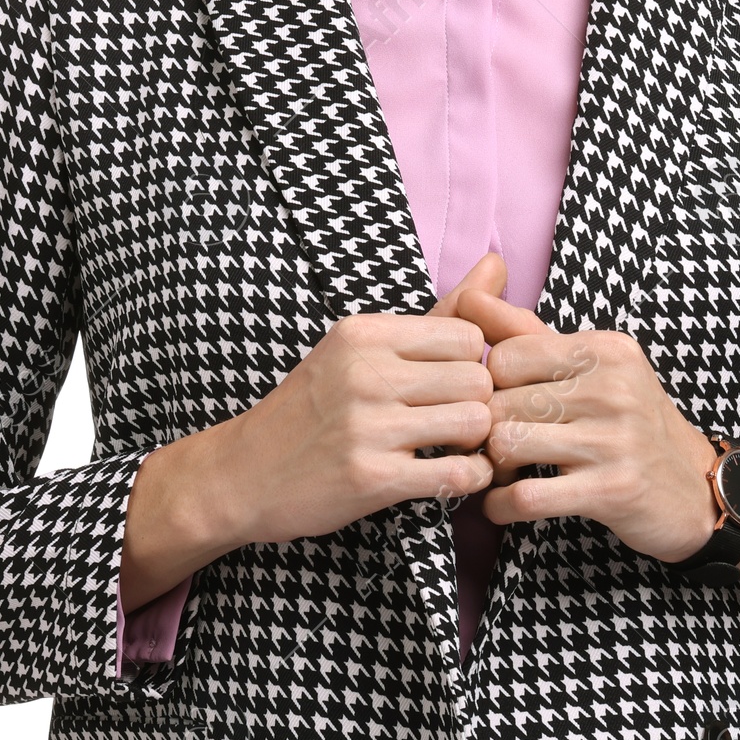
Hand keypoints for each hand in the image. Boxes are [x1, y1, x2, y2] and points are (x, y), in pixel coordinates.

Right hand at [210, 287, 495, 547]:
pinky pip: (455, 474)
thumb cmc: (314, 405)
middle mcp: (365, 372)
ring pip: (474, 423)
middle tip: (462, 419)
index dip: (474, 363)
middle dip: (480, 403)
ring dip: (477, 442)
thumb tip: (497, 261)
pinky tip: (454, 475)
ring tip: (459, 447)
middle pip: (477, 379)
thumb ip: (438, 311)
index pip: (468, 335)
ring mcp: (367, 426)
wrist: (242, 472)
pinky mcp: (369, 478)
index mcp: (364, 333)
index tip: (456, 383)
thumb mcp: (362, 346)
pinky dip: (470, 478)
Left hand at [451, 285, 720, 564]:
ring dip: (492, 467)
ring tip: (499, 471)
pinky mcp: (612, 490)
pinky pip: (528, 496)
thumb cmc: (628, 421)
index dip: (488, 384)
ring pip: (508, 444)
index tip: (496, 404)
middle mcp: (612, 387)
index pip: (507, 354)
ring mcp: (614, 439)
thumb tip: (466, 296)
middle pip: (501, 402)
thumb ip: (526, 333)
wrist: (695, 489)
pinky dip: (501, 505)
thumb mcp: (590, 367)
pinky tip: (504, 504)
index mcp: (604, 349)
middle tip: (490, 445)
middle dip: (486, 430)